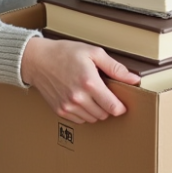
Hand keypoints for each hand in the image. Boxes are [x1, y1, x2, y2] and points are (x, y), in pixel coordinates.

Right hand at [20, 36, 140, 123]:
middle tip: (104, 93)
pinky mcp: (60, 110)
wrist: (37, 60)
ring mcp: (68, 106)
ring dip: (96, 111)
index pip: (113, 107)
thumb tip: (134, 79)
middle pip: (104, 115)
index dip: (120, 106)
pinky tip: (81, 99)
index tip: (121, 102)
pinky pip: (79, 120)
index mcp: (89, 82)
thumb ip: (115, 67)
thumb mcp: (93, 53)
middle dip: (108, 106)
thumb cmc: (64, 53)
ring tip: (91, 95)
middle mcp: (78, 97)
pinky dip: (84, 113)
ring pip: (92, 119)